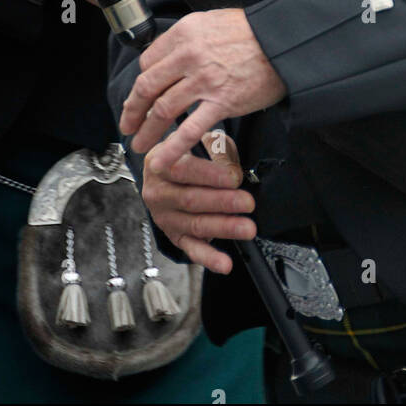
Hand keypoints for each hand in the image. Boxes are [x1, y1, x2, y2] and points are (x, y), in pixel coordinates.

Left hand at [120, 7, 285, 165]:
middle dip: (132, 109)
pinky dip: (172, 149)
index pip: (148, 62)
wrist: (284, 42)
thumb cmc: (252, 31)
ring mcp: (204, 81)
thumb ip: (187, 39)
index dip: (141, 83)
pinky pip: (190, 130)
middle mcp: (189, 56)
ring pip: (162, 110)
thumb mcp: (212, 21)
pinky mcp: (222, 102)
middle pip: (147, 87)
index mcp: (184, 34)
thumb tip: (169, 57)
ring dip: (147, 131)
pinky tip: (161, 161)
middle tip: (128, 123)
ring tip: (140, 145)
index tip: (139, 97)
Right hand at [142, 132, 255, 273]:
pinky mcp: (174, 236)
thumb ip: (215, 151)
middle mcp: (157, 192)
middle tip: (247, 203)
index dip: (210, 175)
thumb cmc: (189, 153)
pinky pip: (192, 249)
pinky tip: (225, 264)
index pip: (183, 170)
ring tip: (247, 228)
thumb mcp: (200, 142)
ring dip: (223, 228)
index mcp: (160, 164)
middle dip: (222, 202)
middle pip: (190, 200)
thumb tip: (233, 172)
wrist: (166, 171)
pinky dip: (209, 258)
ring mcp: (164, 217)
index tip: (234, 177)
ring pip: (195, 224)